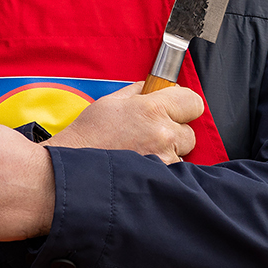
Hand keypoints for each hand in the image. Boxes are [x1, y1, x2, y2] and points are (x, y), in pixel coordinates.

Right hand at [45, 82, 201, 162]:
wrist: (73, 171)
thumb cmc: (88, 137)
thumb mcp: (111, 102)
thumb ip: (139, 92)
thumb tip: (155, 87)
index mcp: (152, 109)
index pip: (194, 102)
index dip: (184, 106)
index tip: (175, 110)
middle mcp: (163, 134)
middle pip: (189, 133)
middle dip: (174, 133)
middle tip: (149, 136)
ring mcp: (164, 160)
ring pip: (181, 156)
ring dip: (168, 155)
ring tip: (141, 155)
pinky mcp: (161, 180)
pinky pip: (173, 174)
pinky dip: (162, 172)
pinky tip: (142, 168)